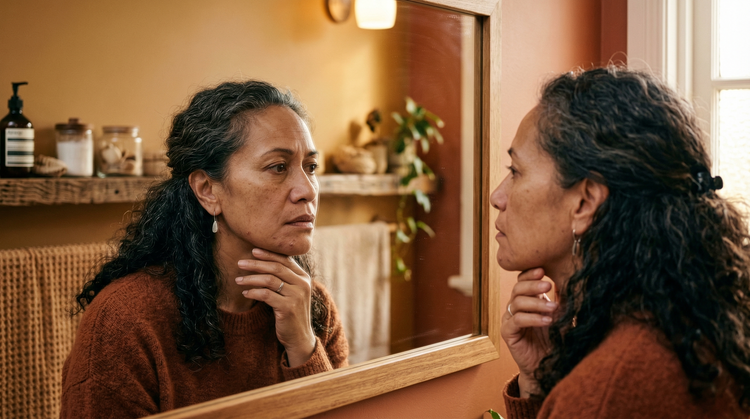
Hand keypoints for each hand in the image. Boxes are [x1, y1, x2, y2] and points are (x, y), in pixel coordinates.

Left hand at [235, 248, 316, 367]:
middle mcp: (303, 284)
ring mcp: (296, 296)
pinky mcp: (288, 308)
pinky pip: (266, 295)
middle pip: (276, 267)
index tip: (253, 250)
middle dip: (256, 263)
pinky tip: (245, 292)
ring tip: (238, 279)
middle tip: (240, 263)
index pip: (285, 260)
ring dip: (251, 278)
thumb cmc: (291, 312)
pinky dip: (253, 292)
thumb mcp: (291, 292)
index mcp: (304, 277)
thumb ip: (284, 278)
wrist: (299, 337)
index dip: (268, 254)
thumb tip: (264, 261)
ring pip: (269, 280)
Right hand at [501, 268, 556, 397]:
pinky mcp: (508, 333)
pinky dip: (532, 318)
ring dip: (536, 303)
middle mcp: (516, 307)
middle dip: (533, 284)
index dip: (530, 274)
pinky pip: (517, 320)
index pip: (523, 280)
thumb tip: (569, 278)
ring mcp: (510, 319)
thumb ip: (562, 298)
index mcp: (527, 300)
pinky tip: (546, 321)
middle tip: (548, 285)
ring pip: (517, 303)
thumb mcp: (563, 315)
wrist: (551, 365)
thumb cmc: (556, 340)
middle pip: (518, 288)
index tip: (543, 269)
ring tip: (553, 309)